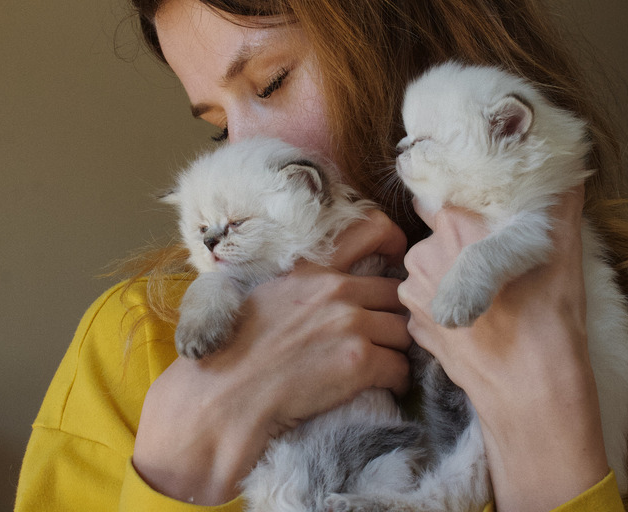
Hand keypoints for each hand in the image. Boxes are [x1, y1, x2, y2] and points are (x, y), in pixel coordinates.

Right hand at [134, 209, 411, 504]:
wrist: (224, 395)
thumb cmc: (237, 352)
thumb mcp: (267, 295)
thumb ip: (305, 283)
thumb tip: (335, 286)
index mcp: (312, 269)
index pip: (373, 231)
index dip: (395, 246)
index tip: (397, 263)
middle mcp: (335, 289)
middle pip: (395, 295)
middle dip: (392, 315)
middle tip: (383, 337)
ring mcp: (349, 324)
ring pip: (402, 332)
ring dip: (395, 350)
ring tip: (379, 366)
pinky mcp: (359, 361)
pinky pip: (401, 368)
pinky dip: (395, 380)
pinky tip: (380, 386)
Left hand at [398, 187, 609, 510]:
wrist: (529, 391)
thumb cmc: (548, 320)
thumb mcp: (563, 253)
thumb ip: (558, 203)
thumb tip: (564, 172)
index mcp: (455, 226)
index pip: (445, 196)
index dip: (466, 207)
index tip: (485, 222)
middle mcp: (424, 254)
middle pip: (438, 234)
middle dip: (463, 244)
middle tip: (496, 266)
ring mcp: (414, 293)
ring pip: (430, 268)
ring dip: (451, 275)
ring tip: (488, 297)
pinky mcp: (415, 324)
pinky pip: (428, 300)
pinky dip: (446, 304)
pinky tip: (475, 319)